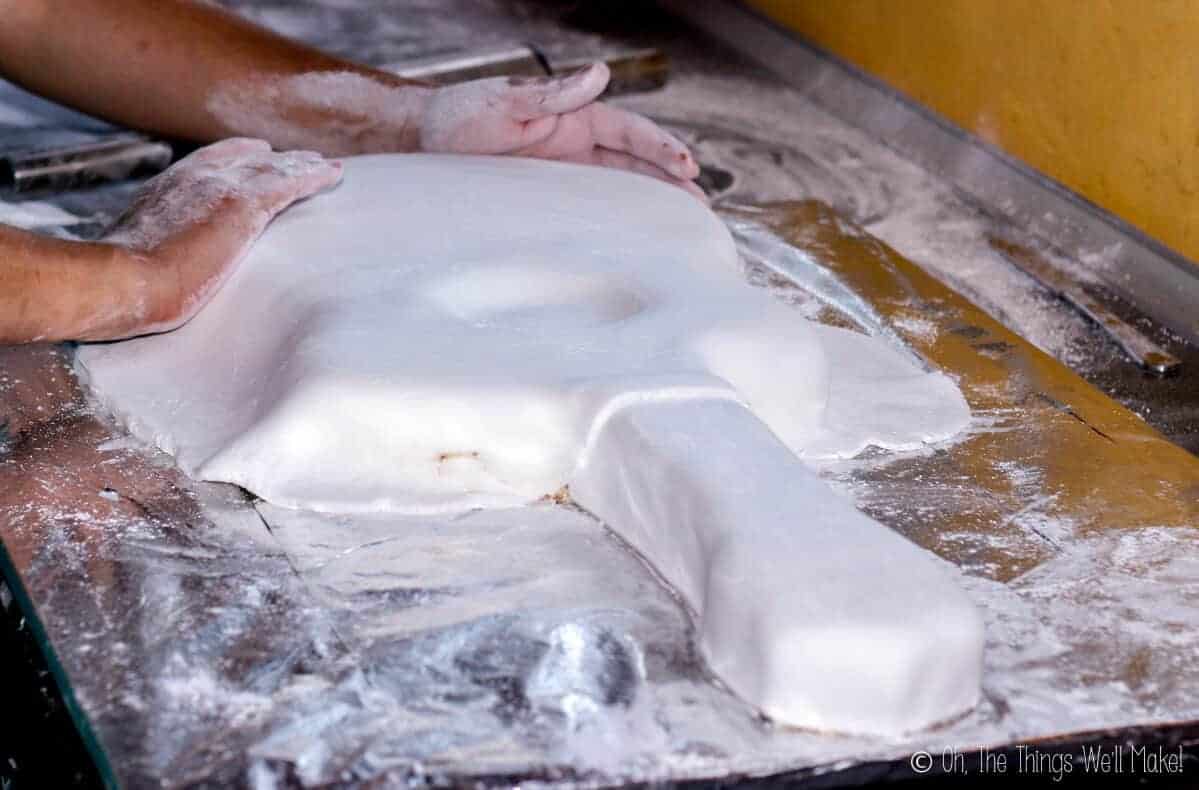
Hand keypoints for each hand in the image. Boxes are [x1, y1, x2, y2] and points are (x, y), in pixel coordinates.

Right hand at [105, 138, 341, 335]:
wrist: (127, 280)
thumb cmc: (125, 284)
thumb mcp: (138, 255)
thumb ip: (154, 250)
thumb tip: (155, 269)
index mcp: (167, 187)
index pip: (208, 163)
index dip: (236, 159)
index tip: (256, 156)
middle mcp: (196, 177)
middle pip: (246, 159)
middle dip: (274, 160)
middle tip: (301, 159)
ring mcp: (222, 188)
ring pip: (273, 167)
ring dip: (302, 165)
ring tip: (327, 167)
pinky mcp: (247, 206)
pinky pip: (291, 184)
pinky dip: (314, 177)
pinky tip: (334, 176)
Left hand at [417, 63, 703, 199]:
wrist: (420, 144)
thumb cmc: (458, 117)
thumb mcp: (504, 102)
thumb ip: (553, 93)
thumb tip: (600, 73)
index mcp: (573, 118)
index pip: (630, 133)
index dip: (661, 149)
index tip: (687, 168)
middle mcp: (575, 145)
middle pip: (635, 163)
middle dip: (670, 181)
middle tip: (702, 207)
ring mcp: (563, 174)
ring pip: (618, 188)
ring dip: (650, 203)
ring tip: (682, 226)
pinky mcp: (547, 200)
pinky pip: (590, 211)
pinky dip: (616, 223)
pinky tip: (633, 242)